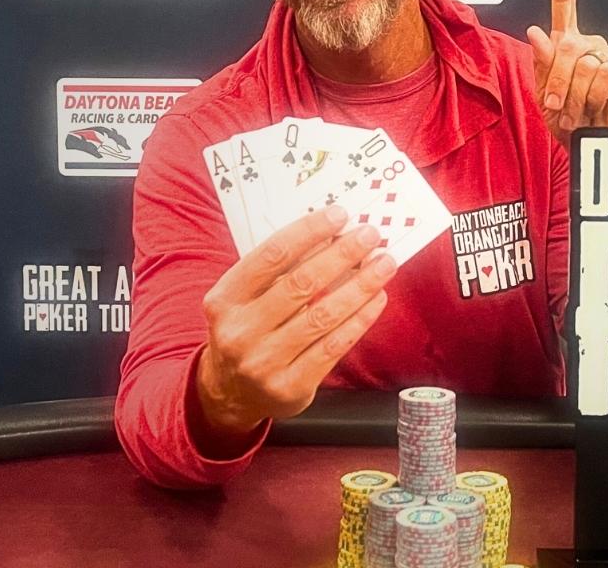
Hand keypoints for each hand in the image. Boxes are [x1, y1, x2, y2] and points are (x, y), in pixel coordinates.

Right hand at [194, 207, 395, 435]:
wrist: (229, 393)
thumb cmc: (246, 330)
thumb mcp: (242, 298)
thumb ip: (275, 272)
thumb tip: (331, 235)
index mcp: (223, 300)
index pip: (270, 256)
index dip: (308, 232)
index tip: (339, 215)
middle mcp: (240, 331)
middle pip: (301, 284)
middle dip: (341, 255)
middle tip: (370, 235)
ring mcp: (265, 362)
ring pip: (323, 316)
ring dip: (360, 285)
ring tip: (384, 264)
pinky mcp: (291, 386)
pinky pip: (333, 346)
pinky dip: (360, 319)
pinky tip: (377, 298)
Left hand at [526, 0, 607, 141]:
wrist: (592, 148)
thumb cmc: (568, 122)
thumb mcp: (544, 96)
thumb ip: (542, 65)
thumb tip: (536, 31)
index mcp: (567, 43)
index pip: (565, 1)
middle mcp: (591, 43)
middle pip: (568, 45)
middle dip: (557, 82)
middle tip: (558, 109)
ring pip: (587, 63)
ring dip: (578, 95)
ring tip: (581, 114)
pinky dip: (598, 94)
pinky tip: (601, 106)